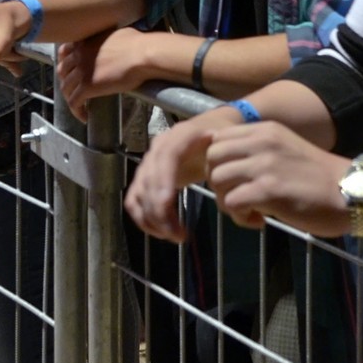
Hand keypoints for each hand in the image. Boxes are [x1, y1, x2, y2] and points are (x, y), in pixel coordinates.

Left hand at [56, 29, 153, 120]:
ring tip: (80, 105)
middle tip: (75, 90)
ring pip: (66, 88)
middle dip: (66, 81)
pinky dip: (77, 111)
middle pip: (62, 71)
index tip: (70, 71)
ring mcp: (81, 71)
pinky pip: (74, 103)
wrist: (142, 55)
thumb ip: (105, 39)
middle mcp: (78, 55)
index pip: (64, 52)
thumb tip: (112, 44)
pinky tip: (84, 117)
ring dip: (70, 98)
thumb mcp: (115, 35)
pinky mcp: (87, 87)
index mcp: (84, 41)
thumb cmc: (137, 43)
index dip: (65, 63)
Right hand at [126, 111, 237, 241]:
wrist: (211, 127)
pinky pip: (134, 200)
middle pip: (148, 181)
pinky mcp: (145, 178)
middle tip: (180, 236)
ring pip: (139, 194)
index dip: (162, 182)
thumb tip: (224, 188)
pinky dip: (142, 218)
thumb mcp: (227, 144)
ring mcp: (148, 164)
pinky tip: (161, 232)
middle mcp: (157, 148)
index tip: (166, 206)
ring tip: (175, 236)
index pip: (164, 158)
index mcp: (179, 137)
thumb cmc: (221, 138)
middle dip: (160, 212)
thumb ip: (225, 163)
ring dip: (152, 219)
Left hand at [205, 121, 353, 235]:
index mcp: (264, 130)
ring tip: (248, 210)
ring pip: (217, 180)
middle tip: (237, 197)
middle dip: (218, 182)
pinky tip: (259, 220)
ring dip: (226, 201)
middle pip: (212, 158)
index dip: (219, 163)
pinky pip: (232, 203)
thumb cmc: (319, 177)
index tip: (235, 180)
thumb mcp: (284, 149)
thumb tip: (227, 165)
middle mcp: (261, 142)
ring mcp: (264, 165)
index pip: (217, 139)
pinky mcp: (269, 190)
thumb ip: (257, 150)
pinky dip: (240, 217)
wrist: (352, 193)